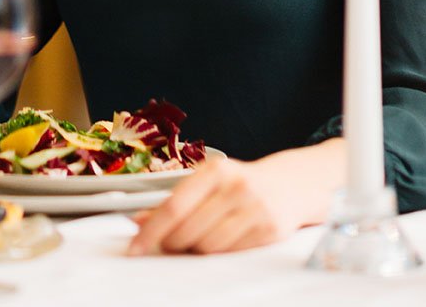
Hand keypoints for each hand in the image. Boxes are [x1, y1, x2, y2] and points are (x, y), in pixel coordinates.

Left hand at [128, 141, 343, 255]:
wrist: (289, 184)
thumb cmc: (240, 183)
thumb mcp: (208, 181)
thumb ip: (175, 200)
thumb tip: (140, 221)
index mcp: (215, 170)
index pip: (175, 206)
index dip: (152, 230)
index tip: (135, 246)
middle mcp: (235, 187)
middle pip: (189, 231)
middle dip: (172, 243)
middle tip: (170, 242)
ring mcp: (254, 210)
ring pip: (207, 247)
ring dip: (195, 250)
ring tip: (199, 238)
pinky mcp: (268, 231)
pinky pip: (229, 254)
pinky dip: (217, 254)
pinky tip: (219, 240)